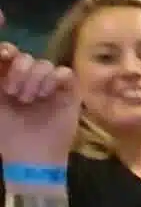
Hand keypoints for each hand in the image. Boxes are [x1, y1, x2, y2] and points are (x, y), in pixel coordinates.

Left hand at [0, 11, 81, 166]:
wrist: (32, 155)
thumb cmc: (7, 133)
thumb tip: (0, 55)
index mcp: (7, 78)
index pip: (8, 53)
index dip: (6, 50)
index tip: (4, 56)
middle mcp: (28, 79)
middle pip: (26, 56)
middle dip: (18, 71)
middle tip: (13, 92)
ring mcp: (50, 85)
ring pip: (45, 63)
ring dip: (36, 80)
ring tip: (31, 99)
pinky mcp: (69, 92)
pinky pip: (65, 73)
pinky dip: (55, 80)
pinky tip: (48, 95)